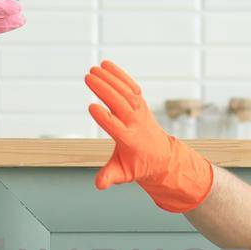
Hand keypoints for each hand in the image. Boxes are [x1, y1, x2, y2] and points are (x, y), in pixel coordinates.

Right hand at [85, 61, 213, 212]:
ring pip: (124, 91)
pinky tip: (106, 65)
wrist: (162, 156)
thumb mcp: (123, 174)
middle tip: (88, 77)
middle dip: (104, 89)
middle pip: (119, 103)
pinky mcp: (140, 102)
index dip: (104, 117)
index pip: (115, 126)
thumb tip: (98, 184)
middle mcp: (135, 122)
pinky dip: (119, 75)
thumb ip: (110, 177)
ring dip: (109, 78)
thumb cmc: (138, 165)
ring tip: (93, 69)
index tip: (91, 107)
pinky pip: (130, 86)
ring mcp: (139, 110)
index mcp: (129, 139)